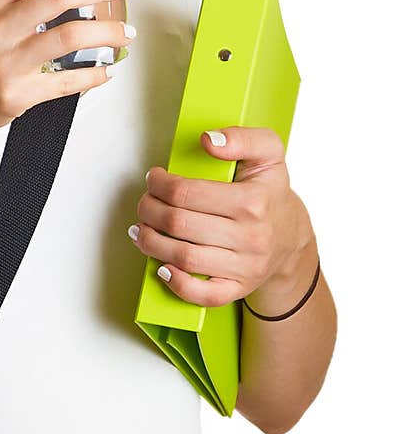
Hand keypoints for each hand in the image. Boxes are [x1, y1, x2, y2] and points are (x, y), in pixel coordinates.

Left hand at [127, 126, 315, 307]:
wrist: (291, 236)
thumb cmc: (270, 192)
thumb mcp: (268, 153)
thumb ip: (241, 137)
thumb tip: (209, 140)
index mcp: (252, 201)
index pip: (186, 192)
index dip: (159, 184)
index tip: (154, 178)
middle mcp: (250, 237)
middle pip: (179, 224)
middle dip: (149, 210)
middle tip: (144, 202)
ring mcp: (245, 267)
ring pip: (184, 258)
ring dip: (151, 243)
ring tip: (141, 229)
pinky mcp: (239, 288)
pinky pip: (204, 295)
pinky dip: (177, 284)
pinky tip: (162, 267)